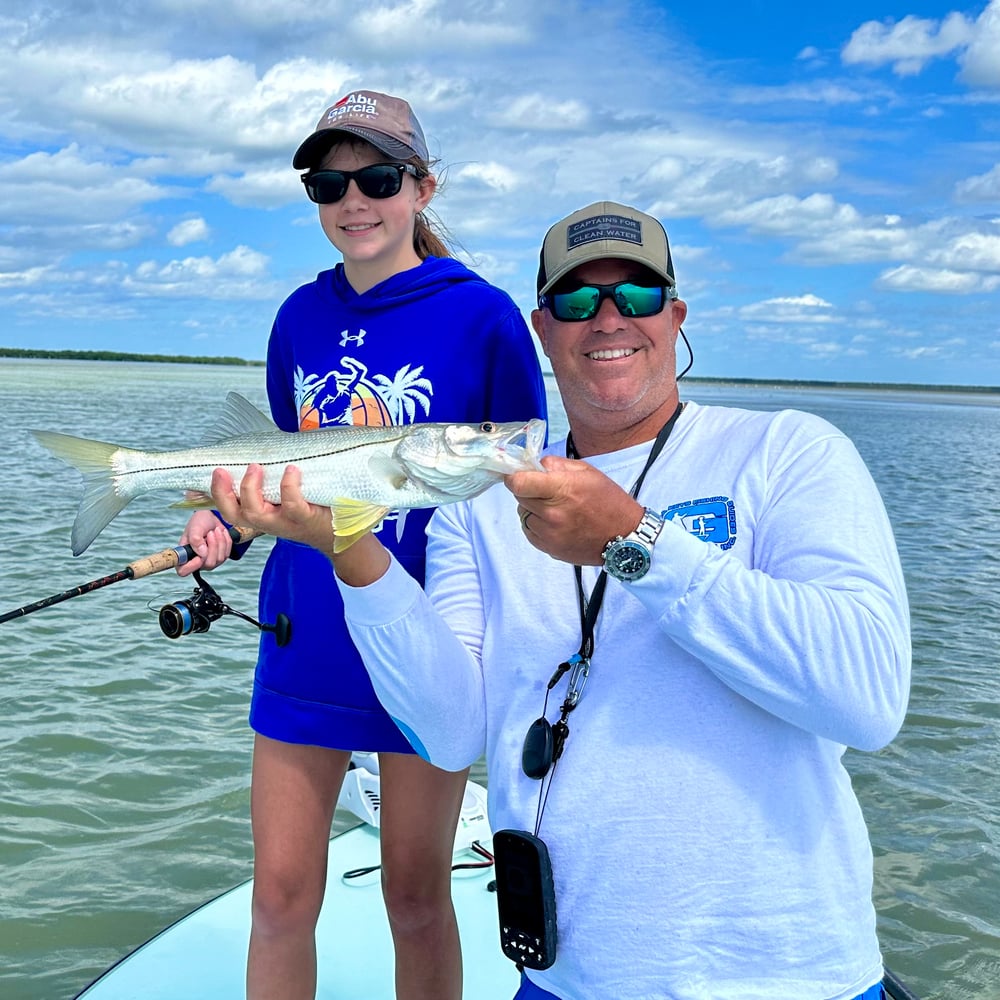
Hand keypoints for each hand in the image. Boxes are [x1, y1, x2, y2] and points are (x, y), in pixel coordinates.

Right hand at [177, 509, 232, 576]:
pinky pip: (227, 553)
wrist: (212, 518)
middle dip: (213, 547)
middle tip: (210, 533)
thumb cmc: (199, 522)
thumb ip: (195, 539)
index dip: (191, 566)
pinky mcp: (220, 557)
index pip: (183, 571)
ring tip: (215, 531)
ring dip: (219, 542)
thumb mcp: (194, 527)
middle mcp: (196, 562)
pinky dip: (226, 541)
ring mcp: (209, 561)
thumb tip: (202, 554)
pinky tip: (221, 533)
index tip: (199, 556)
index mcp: (184, 556)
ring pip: (219, 559)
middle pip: (208, 564)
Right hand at [209, 465, 389, 585]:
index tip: (208, 475)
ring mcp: (286, 523)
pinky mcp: (306, 520)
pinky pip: (292, 506)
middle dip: (223, 493)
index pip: (228, 509)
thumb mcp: (288, 494)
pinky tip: (291, 470)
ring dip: (250, 490)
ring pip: (256, 514)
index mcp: (261, 514)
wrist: (342, 532)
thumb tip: (261, 448)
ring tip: (256, 467)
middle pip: (234, 514)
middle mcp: (269, 522)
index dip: (213, 494)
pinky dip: (289, 487)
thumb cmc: (312, 505)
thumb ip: (274, 477)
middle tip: (223, 470)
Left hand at [505, 456, 643, 565]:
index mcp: (561, 489)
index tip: (517, 475)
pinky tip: (555, 522)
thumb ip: (556, 465)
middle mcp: (552, 514)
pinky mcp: (549, 549)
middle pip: (519, 497)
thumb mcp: (587, 472)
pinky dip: (536, 525)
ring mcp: (550, 534)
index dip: (514, 477)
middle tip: (545, 490)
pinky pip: (530, 532)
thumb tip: (535, 466)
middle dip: (528, 490)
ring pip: (523, 515)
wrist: (624, 537)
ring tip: (554, 507)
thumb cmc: (608, 501)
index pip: (518, 483)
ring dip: (532, 509)